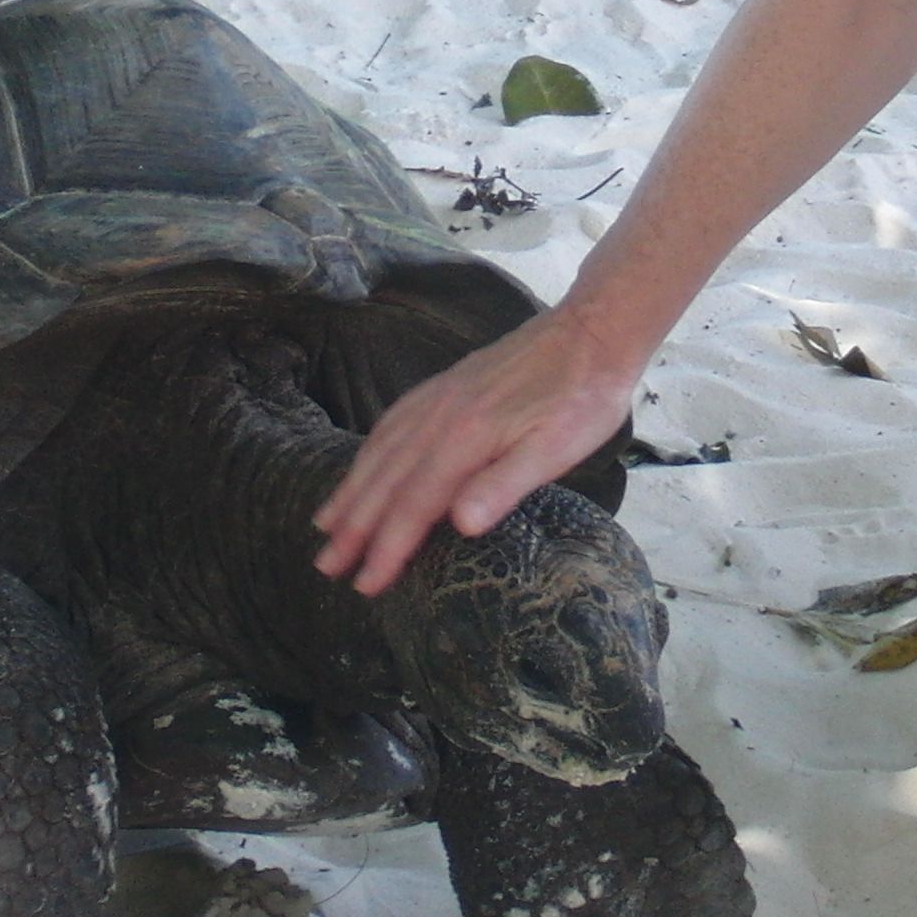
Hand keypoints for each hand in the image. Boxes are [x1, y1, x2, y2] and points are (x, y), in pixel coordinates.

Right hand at [311, 303, 643, 596]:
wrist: (590, 332)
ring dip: (351, 492)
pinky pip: (391, 424)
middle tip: (327, 566)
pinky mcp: (444, 387)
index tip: (364, 584)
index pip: (413, 506)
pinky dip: (367, 452)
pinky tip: (362, 466)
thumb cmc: (582, 397)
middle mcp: (438, 419)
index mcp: (465, 440)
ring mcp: (437, 399)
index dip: (386, 548)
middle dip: (353, 528)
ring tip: (326, 525)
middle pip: (385, 483)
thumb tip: (460, 525)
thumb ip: (504, 484)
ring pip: (381, 453)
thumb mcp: (557, 448)